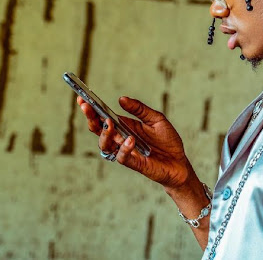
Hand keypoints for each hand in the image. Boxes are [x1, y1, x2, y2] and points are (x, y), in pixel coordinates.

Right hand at [78, 96, 195, 189]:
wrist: (180, 162)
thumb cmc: (167, 141)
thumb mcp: (156, 119)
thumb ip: (139, 109)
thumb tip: (121, 99)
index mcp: (124, 127)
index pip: (103, 118)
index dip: (91, 109)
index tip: (82, 99)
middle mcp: (121, 139)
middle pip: (99, 130)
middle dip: (91, 119)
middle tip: (87, 107)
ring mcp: (126, 152)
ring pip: (105, 145)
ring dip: (104, 134)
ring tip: (109, 123)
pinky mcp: (134, 164)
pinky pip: (122, 157)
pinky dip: (124, 148)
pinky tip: (130, 139)